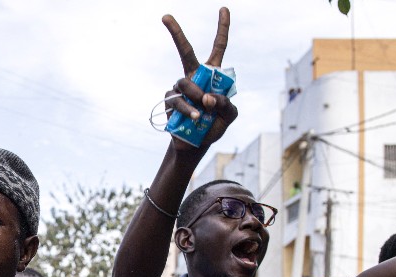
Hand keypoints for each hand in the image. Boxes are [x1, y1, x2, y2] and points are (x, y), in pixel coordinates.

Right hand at [162, 8, 236, 149]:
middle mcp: (194, 76)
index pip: (218, 47)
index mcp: (212, 74)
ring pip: (185, 82)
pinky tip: (194, 118)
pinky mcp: (169, 101)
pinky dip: (187, 109)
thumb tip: (208, 97)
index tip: (224, 8)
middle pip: (185, 50)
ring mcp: (180, 88)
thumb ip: (226, 104)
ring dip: (195, 95)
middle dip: (176, 32)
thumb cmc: (214, 126)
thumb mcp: (230, 115)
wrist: (195, 144)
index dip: (222, 28)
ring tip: (202, 112)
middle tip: (165, 16)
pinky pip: (177, 100)